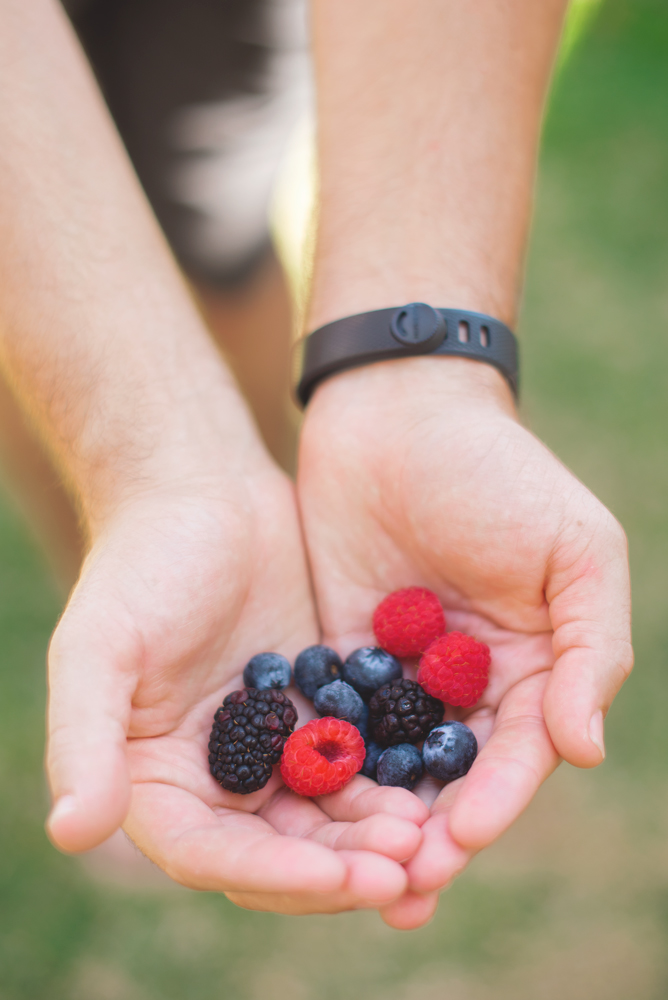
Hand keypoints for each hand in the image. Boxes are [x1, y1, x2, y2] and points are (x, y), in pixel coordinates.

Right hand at [45, 450, 427, 915]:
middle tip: (406, 868)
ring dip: (374, 834)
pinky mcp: (318, 710)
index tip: (339, 878)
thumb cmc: (141, 563)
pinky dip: (392, 779)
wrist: (204, 492)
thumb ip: (84, 738)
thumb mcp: (100, 647)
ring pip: (328, 814)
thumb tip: (72, 832)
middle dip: (341, 868)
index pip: (212, 855)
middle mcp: (215, 777)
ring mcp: (272, 745)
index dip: (275, 874)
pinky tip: (438, 785)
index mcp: (156, 780)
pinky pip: (360, 759)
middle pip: (281, 849)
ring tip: (429, 834)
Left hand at [298, 356, 631, 926]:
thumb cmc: (498, 471)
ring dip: (374, 819)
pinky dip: (323, 766)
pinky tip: (298, 806)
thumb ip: (592, 647)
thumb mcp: (575, 548)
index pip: (520, 752)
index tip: (458, 840)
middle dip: (430, 832)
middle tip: (398, 887)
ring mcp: (402, 674)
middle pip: (452, 776)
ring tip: (345, 874)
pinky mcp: (340, 655)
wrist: (397, 408)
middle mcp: (470, 683)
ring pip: (390, 763)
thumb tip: (586, 749)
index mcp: (536, 665)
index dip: (496, 800)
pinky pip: (333, 721)